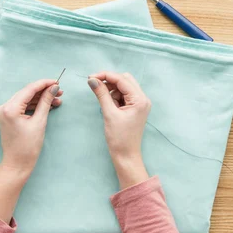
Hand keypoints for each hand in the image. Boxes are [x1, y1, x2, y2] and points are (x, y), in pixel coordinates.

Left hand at [0, 79, 62, 220]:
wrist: (17, 164)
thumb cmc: (28, 146)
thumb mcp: (40, 122)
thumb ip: (46, 102)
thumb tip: (54, 88)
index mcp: (10, 108)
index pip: (29, 89)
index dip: (44, 84)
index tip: (58, 81)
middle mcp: (4, 107)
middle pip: (27, 92)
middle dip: (44, 91)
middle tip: (60, 91)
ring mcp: (4, 111)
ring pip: (25, 98)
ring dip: (40, 98)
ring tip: (57, 100)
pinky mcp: (7, 116)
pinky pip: (22, 105)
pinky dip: (34, 105)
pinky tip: (48, 105)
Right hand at [87, 72, 149, 188]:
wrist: (126, 156)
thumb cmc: (119, 138)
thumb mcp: (109, 113)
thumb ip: (101, 94)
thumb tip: (92, 80)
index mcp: (140, 99)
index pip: (122, 79)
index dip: (105, 76)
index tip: (90, 77)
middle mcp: (142, 99)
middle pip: (124, 80)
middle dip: (109, 81)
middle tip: (94, 85)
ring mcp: (139, 103)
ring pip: (123, 87)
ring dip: (111, 89)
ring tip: (105, 103)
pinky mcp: (135, 108)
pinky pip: (123, 95)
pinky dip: (114, 96)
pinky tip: (109, 105)